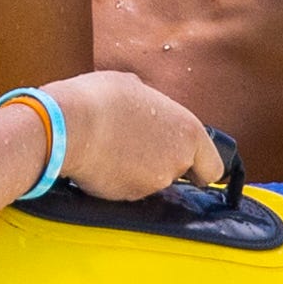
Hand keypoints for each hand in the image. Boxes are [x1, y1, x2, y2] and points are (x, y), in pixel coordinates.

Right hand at [40, 69, 214, 201]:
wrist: (68, 125)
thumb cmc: (101, 99)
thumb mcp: (133, 86)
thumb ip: (152, 105)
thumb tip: (145, 107)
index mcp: (188, 132)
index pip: (213, 166)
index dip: (201, 166)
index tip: (191, 166)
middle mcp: (176, 162)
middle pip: (178, 172)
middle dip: (161, 162)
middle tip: (136, 143)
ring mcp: (151, 183)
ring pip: (151, 181)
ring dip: (137, 169)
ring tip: (112, 147)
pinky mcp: (125, 197)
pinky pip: (127, 189)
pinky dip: (117, 178)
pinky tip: (100, 160)